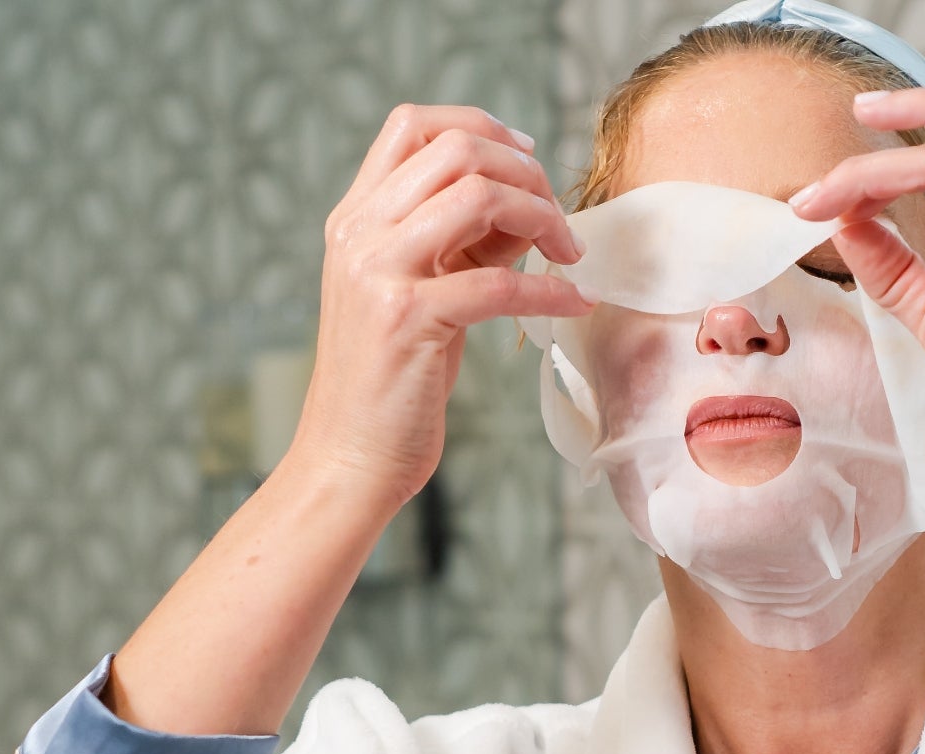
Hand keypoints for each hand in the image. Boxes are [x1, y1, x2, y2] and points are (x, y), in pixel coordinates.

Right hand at [292, 104, 592, 510]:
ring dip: (543, 218)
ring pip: (478, 196)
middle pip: (456, 150)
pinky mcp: (406, 319)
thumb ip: (464, 242)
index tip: (529, 159)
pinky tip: (576, 303)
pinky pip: (500, 283)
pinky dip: (552, 289)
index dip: (481, 126)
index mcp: (355, 218)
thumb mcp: (421, 292)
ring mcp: (377, 272)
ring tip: (570, 256)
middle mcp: (358, 233)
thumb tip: (530, 207)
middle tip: (560, 221)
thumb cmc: (393, 378)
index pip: (411, 124)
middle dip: (527, 174)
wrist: (348, 458)